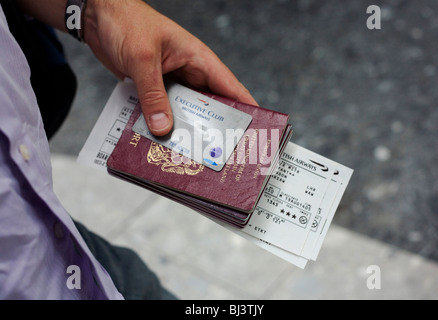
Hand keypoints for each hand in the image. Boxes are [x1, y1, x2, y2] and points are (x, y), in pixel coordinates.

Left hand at [84, 0, 257, 135]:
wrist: (99, 17)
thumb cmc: (127, 23)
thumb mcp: (143, 59)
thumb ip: (153, 94)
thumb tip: (163, 127)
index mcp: (198, 58)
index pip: (230, 87)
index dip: (245, 108)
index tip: (256, 129)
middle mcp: (189, 72)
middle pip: (209, 105)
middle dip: (215, 127)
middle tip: (221, 152)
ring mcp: (172, 81)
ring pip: (186, 110)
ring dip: (185, 128)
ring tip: (190, 151)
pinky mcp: (155, 88)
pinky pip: (164, 110)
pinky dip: (164, 123)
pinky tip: (162, 139)